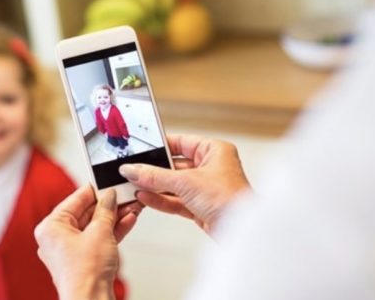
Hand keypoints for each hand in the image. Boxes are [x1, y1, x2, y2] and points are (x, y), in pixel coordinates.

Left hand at [34, 186, 142, 299]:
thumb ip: (106, 210)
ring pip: (94, 226)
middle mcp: (56, 238)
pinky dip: (112, 230)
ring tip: (131, 205)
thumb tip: (109, 196)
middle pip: (86, 212)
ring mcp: (70, 250)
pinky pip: (98, 239)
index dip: (95, 189)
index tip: (109, 182)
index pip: (75, 199)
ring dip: (114, 216)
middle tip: (125, 194)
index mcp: (50, 227)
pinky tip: (128, 220)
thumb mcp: (100, 232)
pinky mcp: (83, 260)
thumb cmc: (85, 273)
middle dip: (108, 204)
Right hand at [119, 134, 248, 233]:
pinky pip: (176, 200)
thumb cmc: (229, 198)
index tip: (141, 149)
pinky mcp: (200, 207)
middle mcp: (211, 167)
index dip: (161, 146)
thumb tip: (134, 170)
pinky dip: (160, 199)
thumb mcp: (185, 182)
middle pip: (175, 165)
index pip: (182, 143)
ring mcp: (205, 188)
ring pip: (174, 184)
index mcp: (214, 151)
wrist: (241, 230)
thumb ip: (155, 176)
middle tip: (134, 170)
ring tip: (134, 185)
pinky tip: (144, 197)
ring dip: (154, 186)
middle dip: (154, 170)